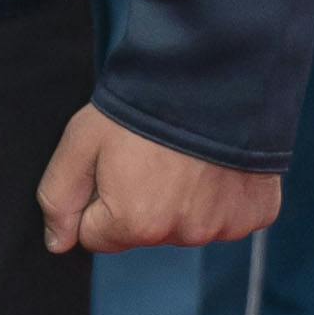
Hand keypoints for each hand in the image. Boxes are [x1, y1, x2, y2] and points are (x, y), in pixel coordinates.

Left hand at [38, 106, 278, 256]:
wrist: (215, 71)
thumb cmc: (145, 103)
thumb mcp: (81, 141)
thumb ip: (60, 197)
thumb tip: (58, 242)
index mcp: (134, 222)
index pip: (95, 236)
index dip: (98, 198)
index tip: (115, 164)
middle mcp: (182, 234)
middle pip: (143, 232)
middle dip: (140, 200)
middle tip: (151, 155)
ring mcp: (224, 226)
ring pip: (185, 225)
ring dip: (182, 199)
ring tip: (186, 155)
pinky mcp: (255, 213)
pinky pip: (227, 217)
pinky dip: (221, 194)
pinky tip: (216, 163)